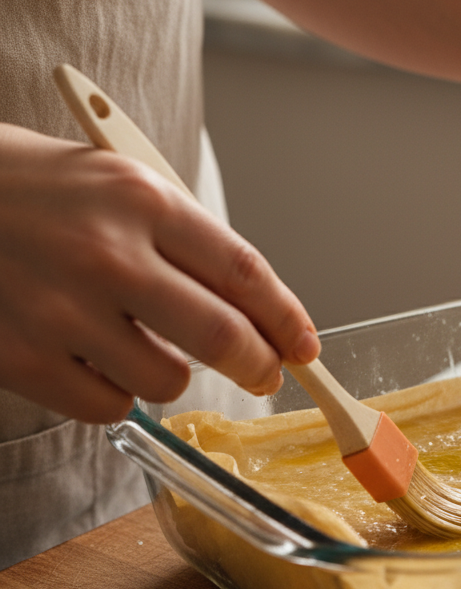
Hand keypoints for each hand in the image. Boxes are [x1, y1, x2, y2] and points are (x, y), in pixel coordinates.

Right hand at [0, 124, 319, 423]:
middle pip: (222, 337)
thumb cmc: (26, 188)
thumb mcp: (113, 183)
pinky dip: (114, 393)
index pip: (245, 273)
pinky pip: (108, 406)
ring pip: (168, 381)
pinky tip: (94, 361)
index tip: (304, 345)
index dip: (288, 319)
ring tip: (142, 344)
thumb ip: (183, 239)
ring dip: (173, 374)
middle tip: (265, 373)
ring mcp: (60, 310)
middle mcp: (105, 254)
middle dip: (260, 365)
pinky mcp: (20, 357)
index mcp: (139, 199)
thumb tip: (254, 306)